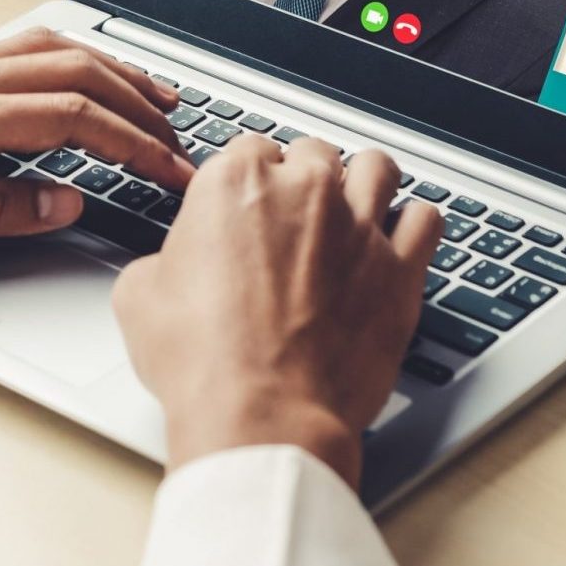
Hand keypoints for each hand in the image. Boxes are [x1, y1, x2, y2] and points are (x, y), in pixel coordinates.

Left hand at [0, 28, 194, 261]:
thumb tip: (61, 200)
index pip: (72, 117)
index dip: (135, 144)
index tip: (176, 173)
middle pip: (70, 72)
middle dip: (137, 100)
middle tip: (183, 135)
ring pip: (41, 54)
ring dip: (104, 70)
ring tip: (147, 94)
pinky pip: (8, 57)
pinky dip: (58, 64)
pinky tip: (61, 81)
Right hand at [110, 137, 438, 486]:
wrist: (262, 416)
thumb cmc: (203, 362)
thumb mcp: (140, 297)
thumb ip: (163, 260)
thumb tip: (168, 267)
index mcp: (236, 183)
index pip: (248, 149)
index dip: (246, 179)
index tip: (246, 203)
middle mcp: (303, 191)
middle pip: (312, 152)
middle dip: (302, 178)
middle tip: (292, 215)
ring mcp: (358, 227)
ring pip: (377, 168)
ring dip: (363, 182)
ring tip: (354, 206)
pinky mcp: (399, 270)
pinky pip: (426, 220)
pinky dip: (413, 225)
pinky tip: (399, 239)